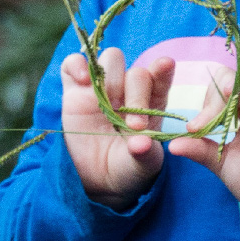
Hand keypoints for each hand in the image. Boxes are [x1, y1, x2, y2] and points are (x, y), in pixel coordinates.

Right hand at [61, 48, 174, 211]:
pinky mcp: (75, 91)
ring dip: (112, 79)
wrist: (99, 180)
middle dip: (137, 95)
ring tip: (109, 106)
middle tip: (134, 125)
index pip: (161, 77)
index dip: (163, 69)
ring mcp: (102, 87)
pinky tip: (83, 78)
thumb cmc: (129, 167)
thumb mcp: (141, 165)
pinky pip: (73, 64)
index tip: (166, 65)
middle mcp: (130, 90)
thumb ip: (144, 154)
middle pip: (137, 72)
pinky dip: (77, 64)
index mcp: (153, 102)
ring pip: (111, 60)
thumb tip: (141, 143)